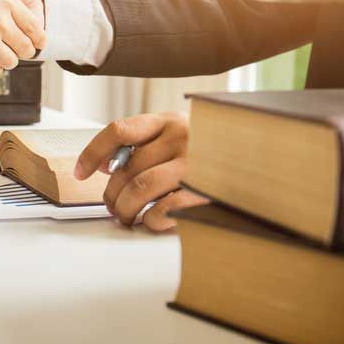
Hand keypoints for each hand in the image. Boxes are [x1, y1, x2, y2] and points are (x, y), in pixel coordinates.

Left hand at [73, 112, 207, 231]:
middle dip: (111, 194)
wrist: (263, 157)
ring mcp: (194, 163)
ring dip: (125, 209)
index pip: (119, 130)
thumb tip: (108, 167)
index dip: (93, 153)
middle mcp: (181, 137)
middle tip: (112, 207)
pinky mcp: (206, 190)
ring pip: (139, 189)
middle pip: (126, 168)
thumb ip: (146, 145)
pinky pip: (164, 209)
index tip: (80, 172)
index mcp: (168, 121)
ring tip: (125, 217)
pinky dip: (150, 220)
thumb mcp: (178, 136)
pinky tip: (151, 221)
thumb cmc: (210, 152)